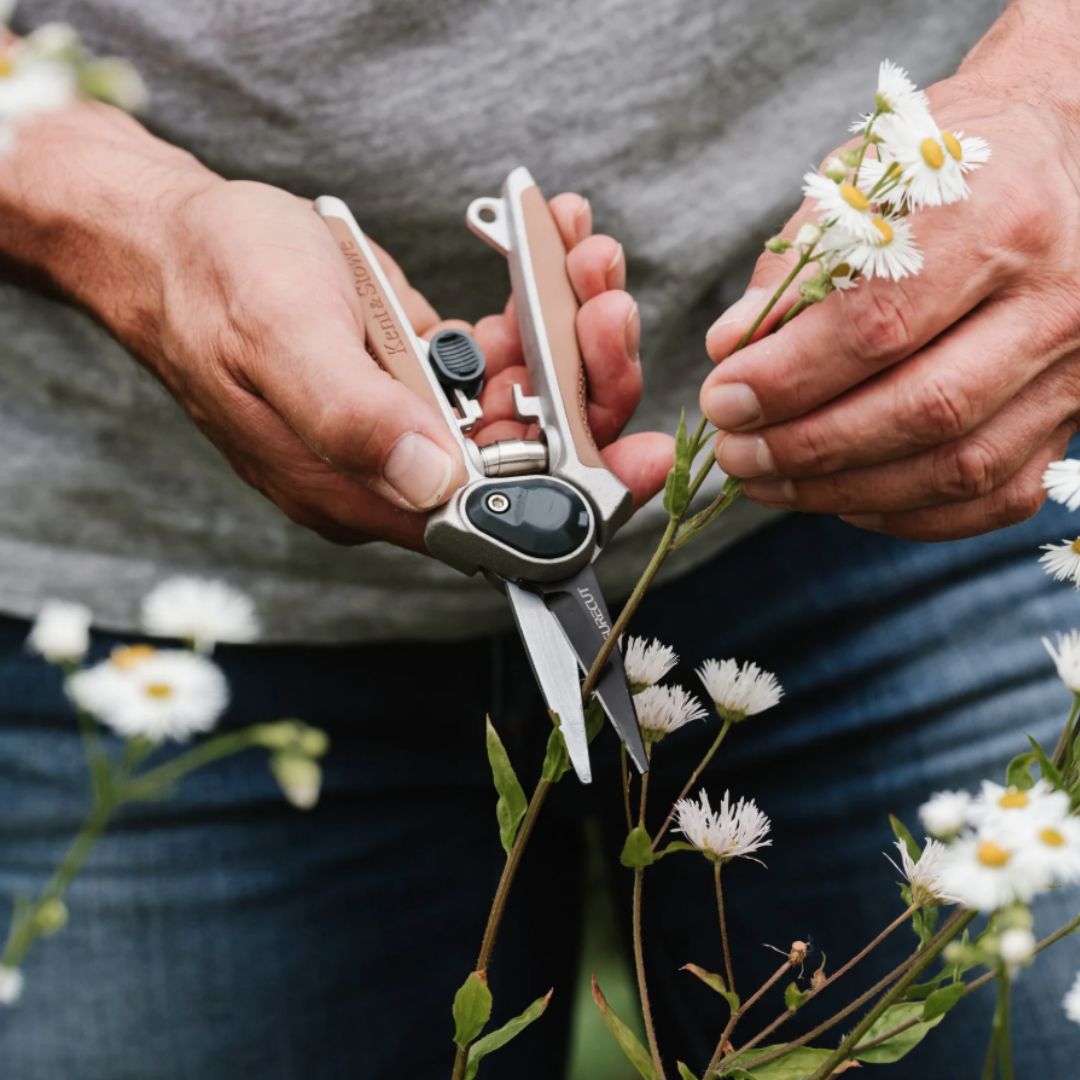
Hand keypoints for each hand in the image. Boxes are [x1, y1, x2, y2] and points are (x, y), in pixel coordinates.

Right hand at [142, 178, 672, 548]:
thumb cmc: (215, 282)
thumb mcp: (279, 338)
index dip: (578, 502)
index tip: (642, 456)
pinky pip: (502, 356)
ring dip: (572, 335)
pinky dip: (537, 307)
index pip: (493, 524)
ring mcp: (416, 422)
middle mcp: (400, 471)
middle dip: (588, 391)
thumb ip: (351, 417)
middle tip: (611, 311)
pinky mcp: (424, 377)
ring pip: (528, 403)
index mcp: (362, 491)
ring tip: (586, 257)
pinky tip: (552, 246)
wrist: (180, 239)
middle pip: (530, 461)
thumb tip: (431, 480)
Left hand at [699, 36, 1079, 540]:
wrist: (1059, 164)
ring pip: (957, 466)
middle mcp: (1057, 298)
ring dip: (844, 490)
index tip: (721, 398)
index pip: (879, 324)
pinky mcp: (1076, 418)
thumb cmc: (943, 173)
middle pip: (923, 408)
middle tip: (735, 455)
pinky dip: (905, 512)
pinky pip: (989, 497)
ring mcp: (1077, 369)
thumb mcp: (863, 183)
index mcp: (998, 216)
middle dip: (808, 446)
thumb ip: (797, 267)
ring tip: (768, 482)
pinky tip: (841, 496)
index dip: (787, 378)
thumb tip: (729, 349)